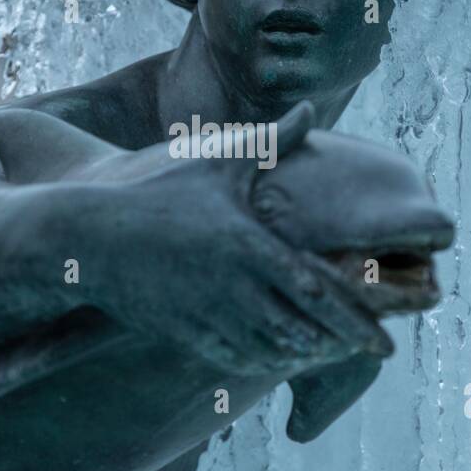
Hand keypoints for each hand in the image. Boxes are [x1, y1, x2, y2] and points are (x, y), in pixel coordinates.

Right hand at [74, 103, 392, 377]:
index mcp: (249, 245)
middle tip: (374, 348)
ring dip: (307, 355)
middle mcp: (233, 286)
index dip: (358, 320)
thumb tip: (310, 109)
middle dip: (343, 345)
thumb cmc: (154, 190)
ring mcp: (206, 314)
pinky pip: (234, 357)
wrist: (84, 235)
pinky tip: (282, 356)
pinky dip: (266, 362)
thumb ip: (272, 141)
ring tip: (334, 350)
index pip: (318, 292)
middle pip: (303, 331)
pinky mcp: (182, 331)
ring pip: (272, 351)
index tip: (386, 339)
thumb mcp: (217, 160)